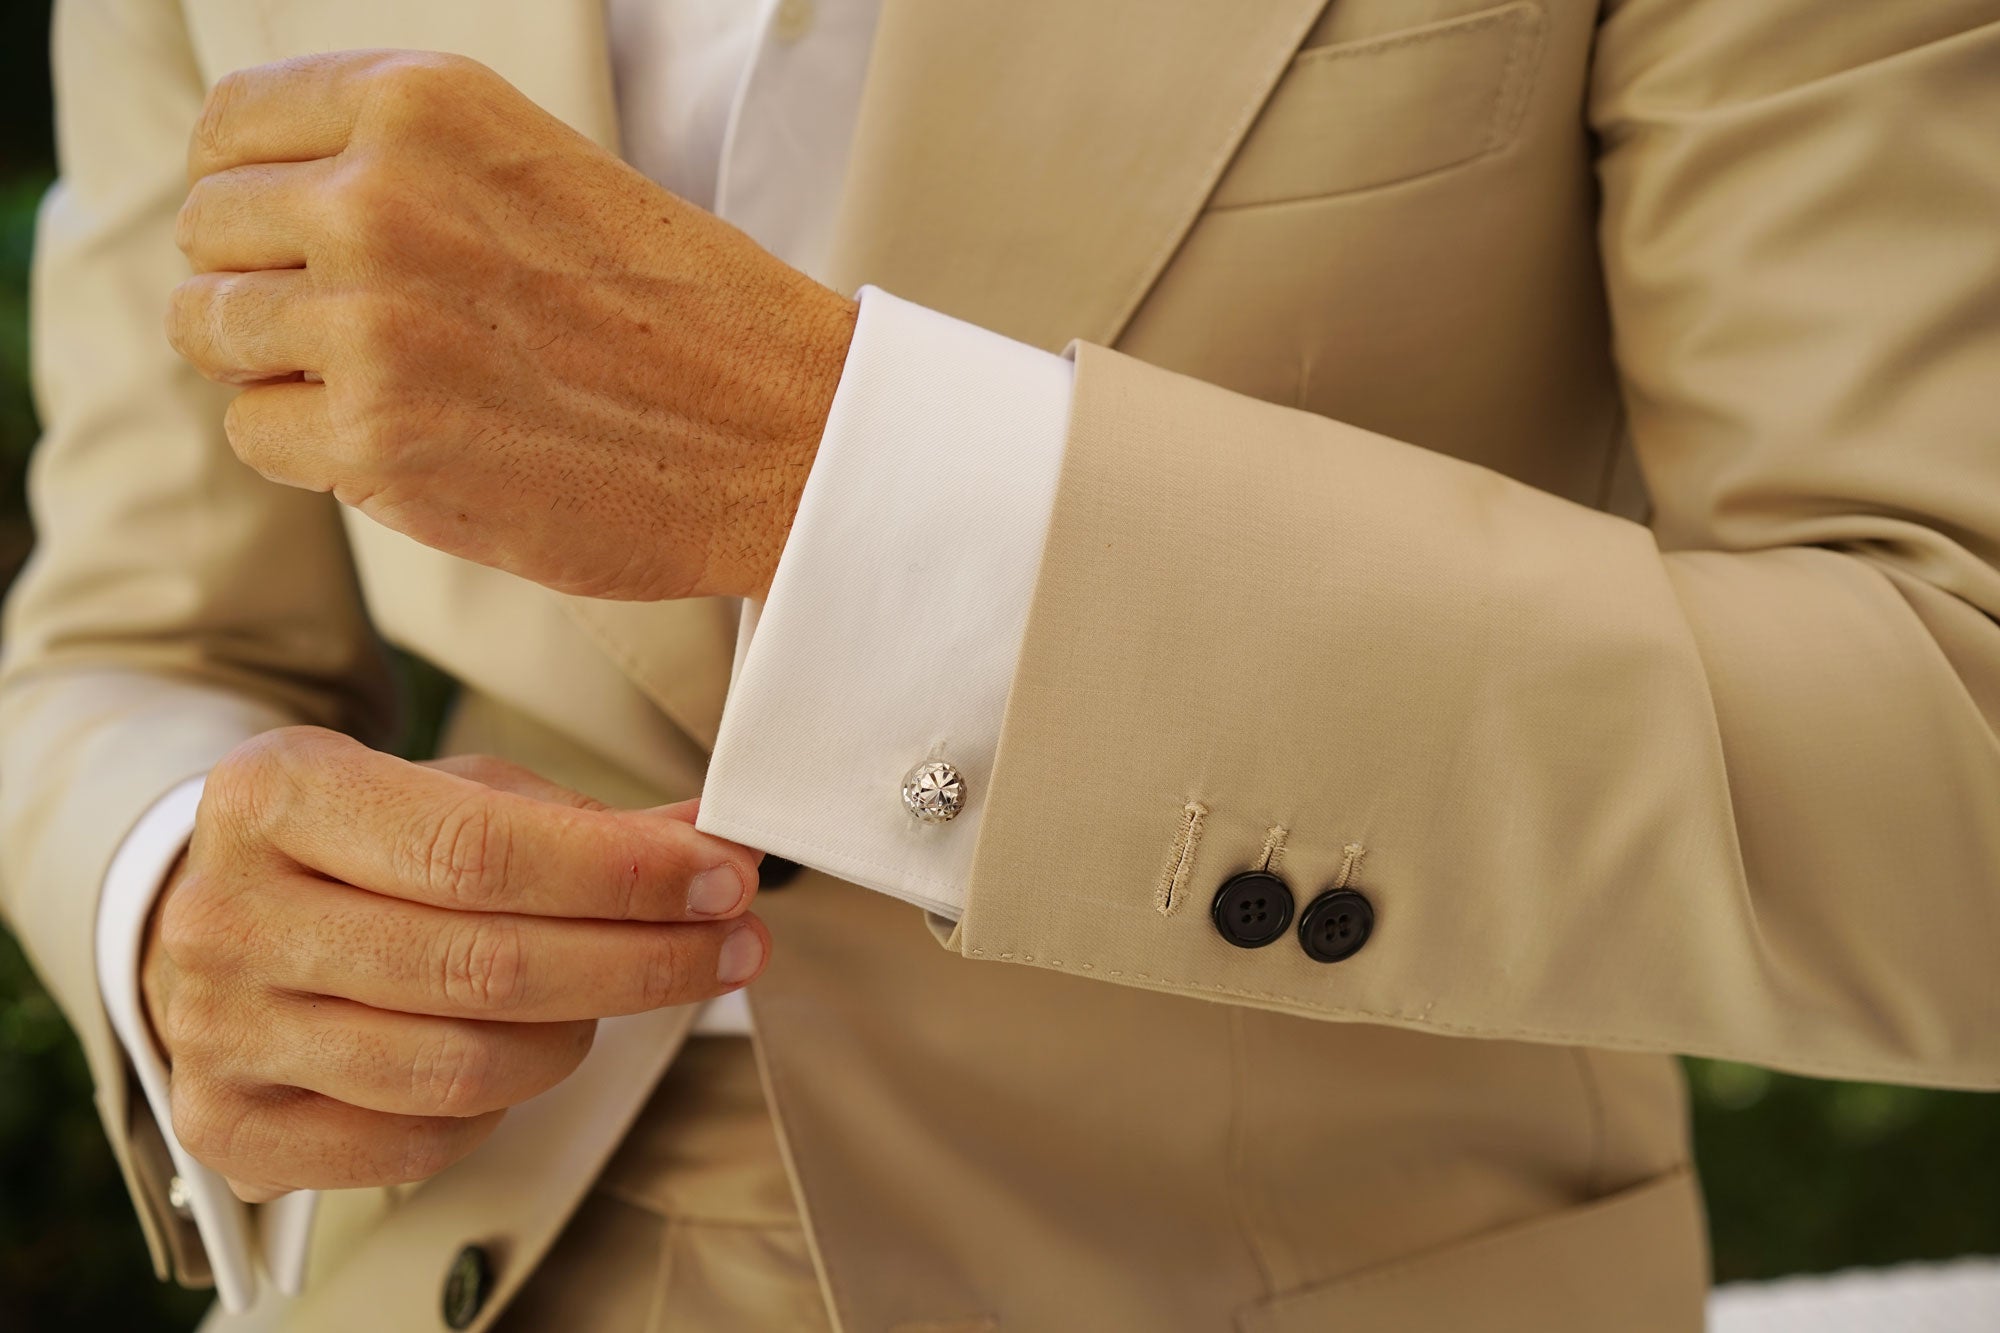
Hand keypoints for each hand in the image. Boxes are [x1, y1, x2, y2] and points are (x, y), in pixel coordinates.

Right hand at [140, 728, 768, 1199]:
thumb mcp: (453, 791)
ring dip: (578, 1033)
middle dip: (641, 958)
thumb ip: (581, 820)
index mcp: (277, 796)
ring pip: (463, 1066)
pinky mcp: (230, 1127)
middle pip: (484, 966)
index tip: (722, 878)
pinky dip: (499, 1105)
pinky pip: (420, 1140)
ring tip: (613, 990)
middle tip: (733, 943)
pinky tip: (518, 1050)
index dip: (621, 875)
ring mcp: (220, 1031)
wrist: (219, 910)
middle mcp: (230, 916)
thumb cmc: (359, 844)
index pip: (479, 851)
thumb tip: (712, 842)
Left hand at [165, 51, 857, 601]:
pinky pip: (256, 430)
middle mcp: (379, 198)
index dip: (250, 193)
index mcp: (423, 105)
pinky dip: (314, 446)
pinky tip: (407, 440)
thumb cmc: (682, 310)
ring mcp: (370, 324)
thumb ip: (404, 166)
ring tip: (389, 384)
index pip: (231, 129)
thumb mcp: (539, 167)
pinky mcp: (376, 443)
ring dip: (283, 365)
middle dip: (266, 285)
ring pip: (212, 332)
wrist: (782, 433)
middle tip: (359, 330)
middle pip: (209, 235)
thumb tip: (268, 209)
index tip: (290, 239)